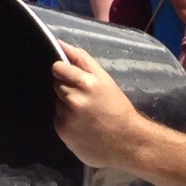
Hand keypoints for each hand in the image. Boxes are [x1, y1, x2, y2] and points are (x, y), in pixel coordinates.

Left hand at [53, 44, 143, 169]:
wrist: (129, 142)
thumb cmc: (117, 107)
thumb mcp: (104, 79)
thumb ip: (81, 58)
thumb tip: (59, 43)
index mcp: (85, 83)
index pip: (57, 68)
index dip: (64, 72)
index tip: (73, 79)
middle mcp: (74, 99)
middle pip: (56, 85)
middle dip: (67, 89)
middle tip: (85, 99)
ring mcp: (67, 117)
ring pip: (57, 103)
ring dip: (66, 106)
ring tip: (85, 114)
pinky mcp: (63, 132)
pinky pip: (58, 120)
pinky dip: (67, 121)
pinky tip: (81, 126)